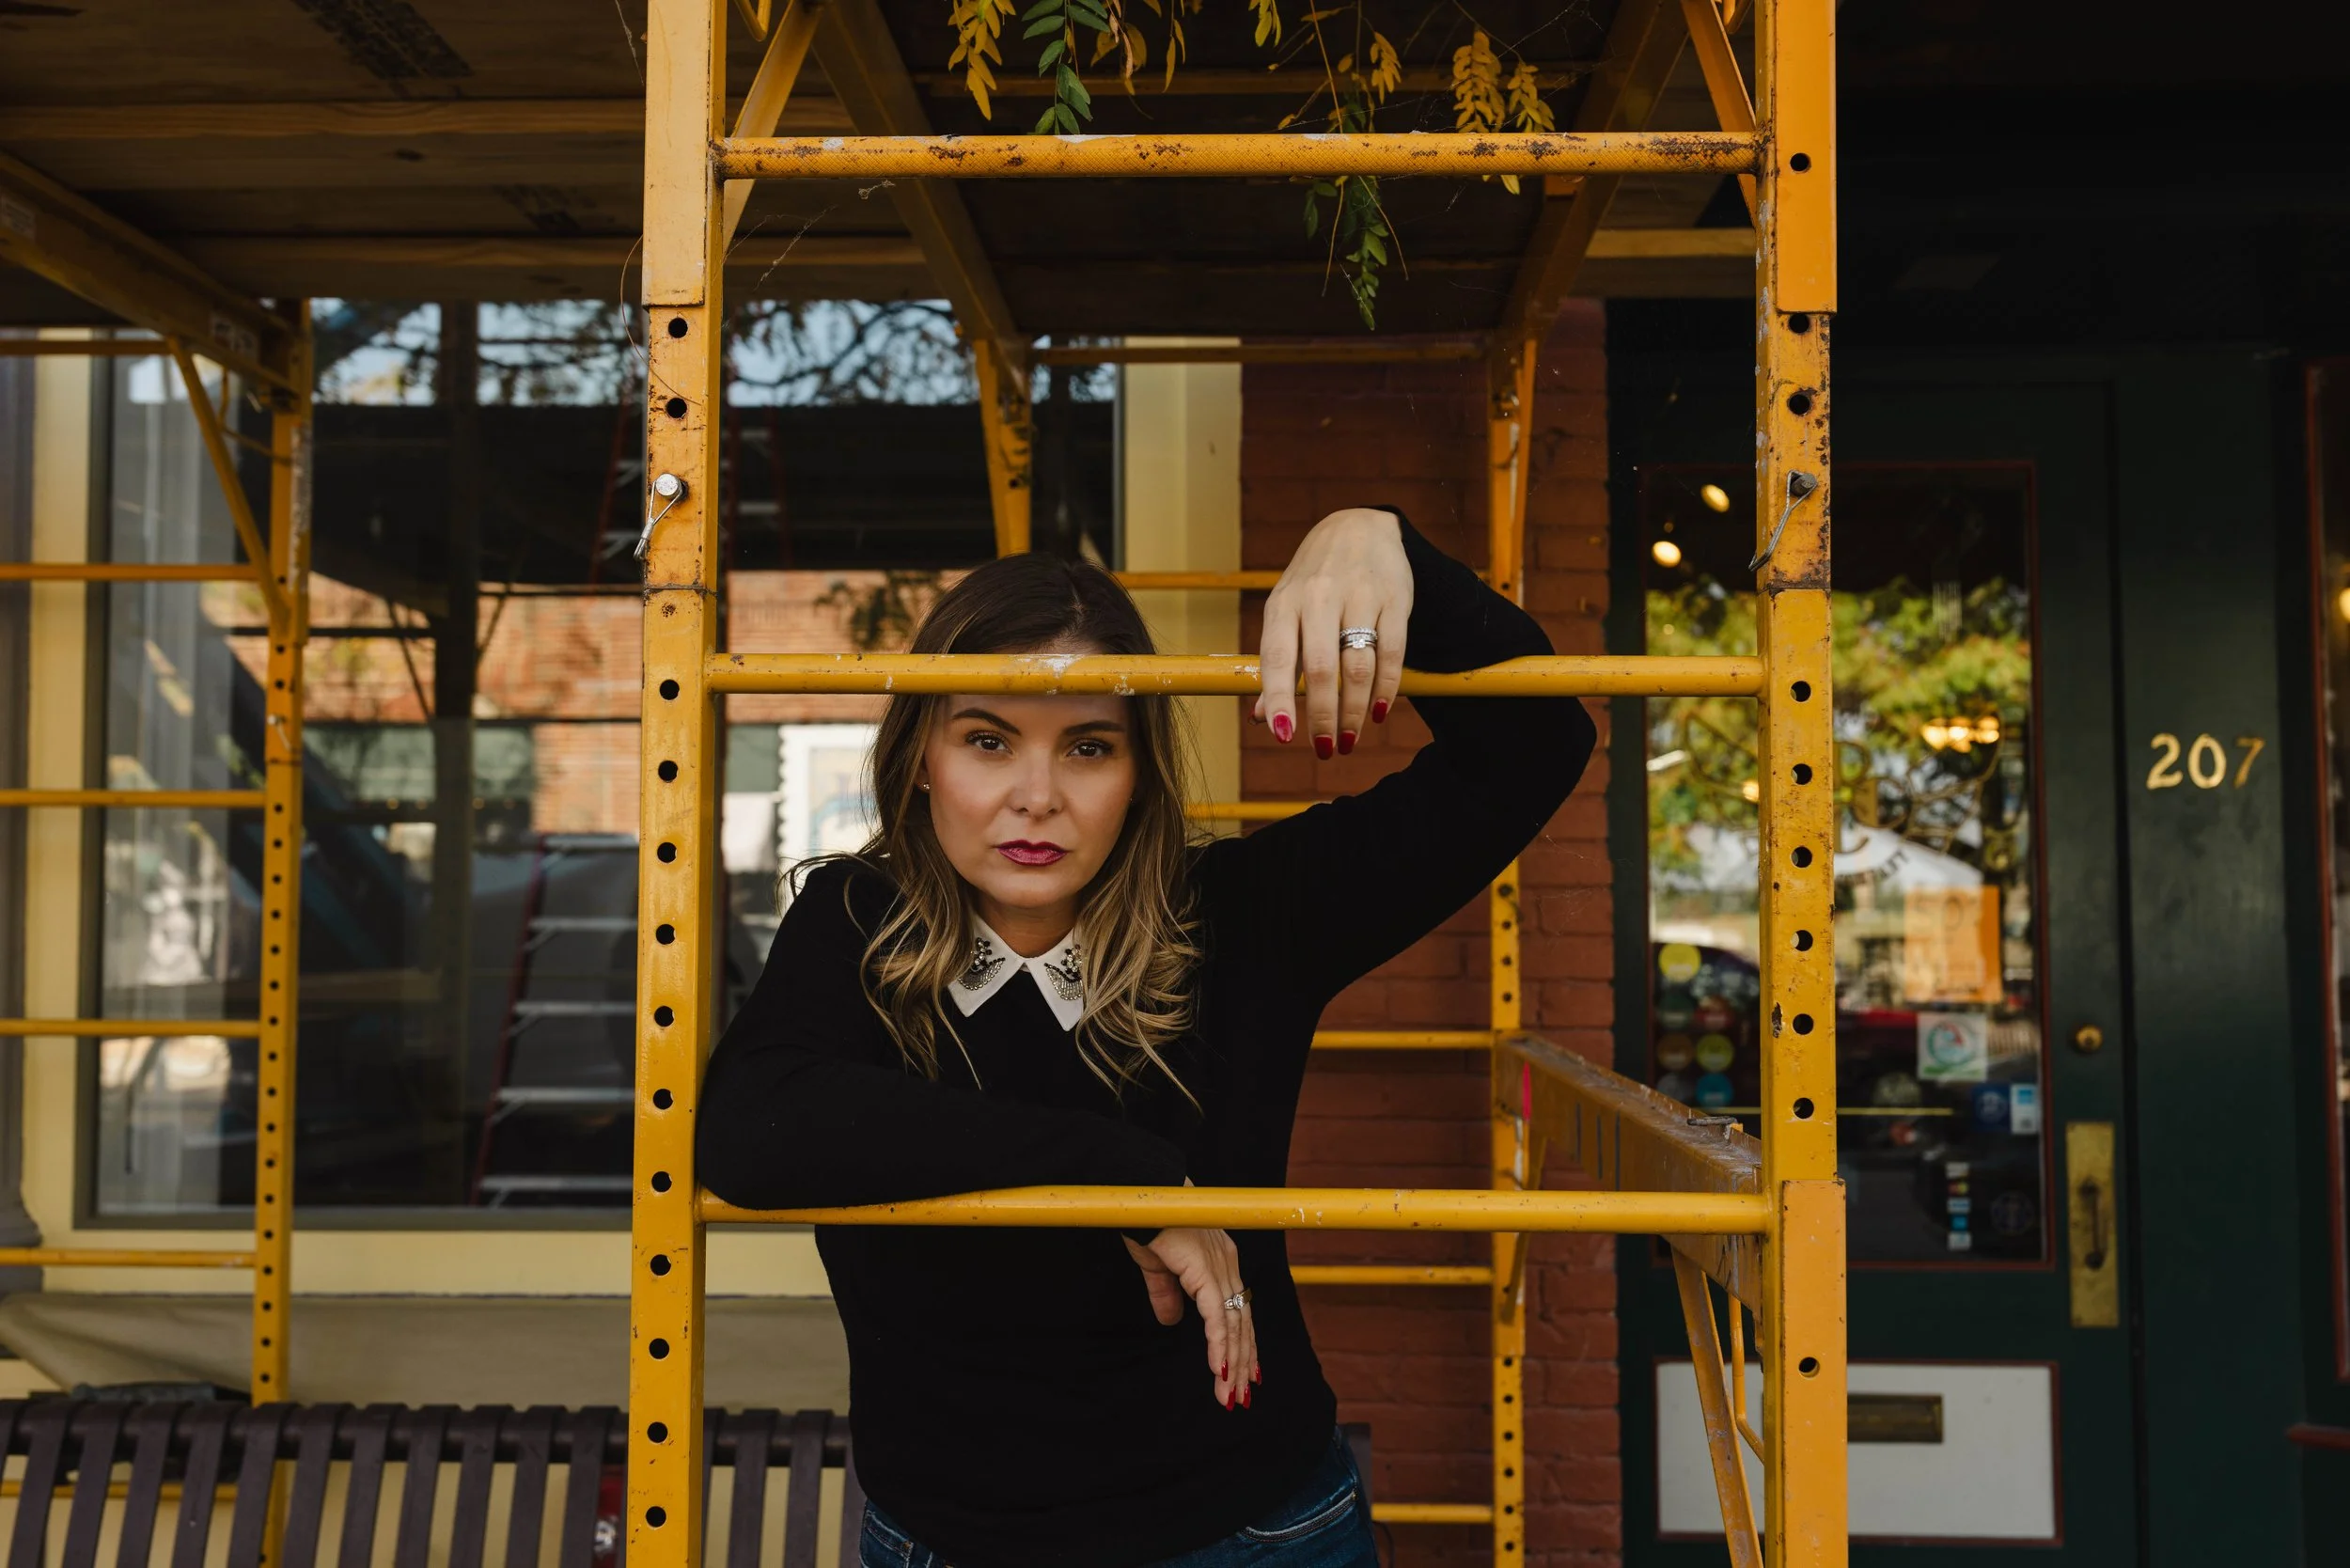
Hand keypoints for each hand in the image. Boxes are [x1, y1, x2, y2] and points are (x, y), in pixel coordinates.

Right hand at [1123, 1181, 1259, 1409]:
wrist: (1141, 1191)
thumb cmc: (1148, 1219)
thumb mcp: (1158, 1266)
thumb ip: (1166, 1294)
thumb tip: (1170, 1322)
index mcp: (1220, 1261)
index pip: (1237, 1310)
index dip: (1242, 1344)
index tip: (1245, 1374)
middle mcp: (1228, 1264)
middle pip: (1242, 1323)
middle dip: (1243, 1363)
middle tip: (1240, 1397)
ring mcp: (1220, 1266)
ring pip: (1234, 1326)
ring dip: (1233, 1364)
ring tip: (1231, 1396)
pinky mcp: (1205, 1271)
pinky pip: (1217, 1317)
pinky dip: (1220, 1346)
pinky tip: (1221, 1371)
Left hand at [1253, 507, 1410, 758]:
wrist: (1358, 527)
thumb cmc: (1313, 581)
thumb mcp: (1286, 612)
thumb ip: (1277, 664)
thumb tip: (1262, 718)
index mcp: (1283, 604)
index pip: (1277, 657)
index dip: (1279, 698)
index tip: (1284, 736)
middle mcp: (1318, 598)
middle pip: (1320, 668)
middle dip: (1323, 716)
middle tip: (1326, 749)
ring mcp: (1358, 596)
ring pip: (1357, 665)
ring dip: (1355, 710)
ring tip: (1351, 738)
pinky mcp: (1394, 598)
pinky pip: (1392, 652)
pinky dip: (1387, 688)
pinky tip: (1379, 712)